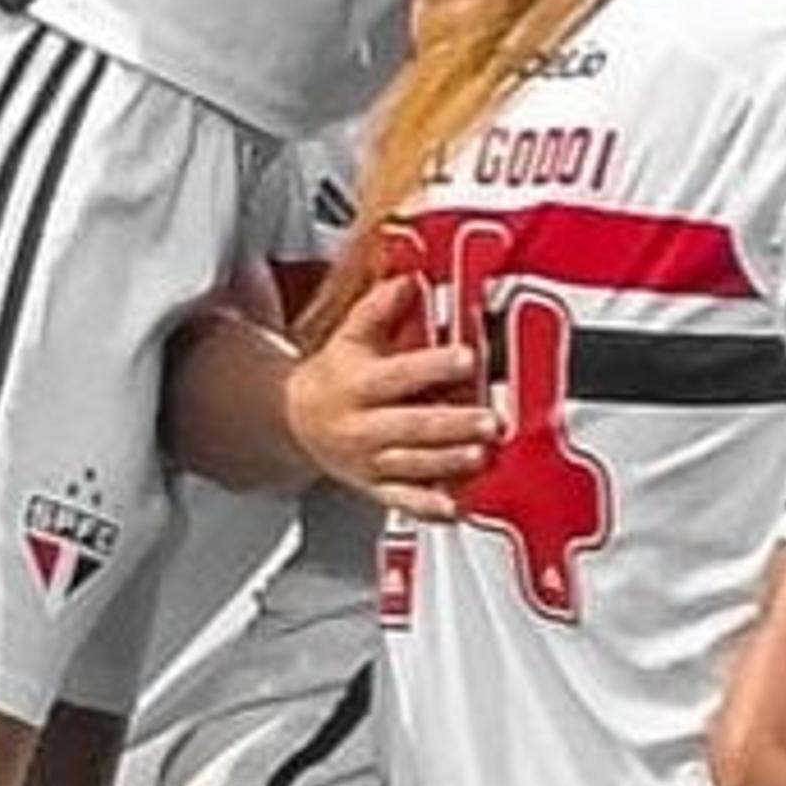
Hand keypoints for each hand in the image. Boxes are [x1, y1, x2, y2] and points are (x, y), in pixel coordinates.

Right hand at [281, 277, 498, 519]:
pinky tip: (454, 506)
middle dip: (453, 424)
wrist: (296, 421)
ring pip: (413, 465)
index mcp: (359, 384)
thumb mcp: (351, 336)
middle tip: (490, 421)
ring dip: (450, 463)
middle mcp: (363, 426)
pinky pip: (402, 501)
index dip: (433, 366)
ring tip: (482, 456)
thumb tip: (410, 279)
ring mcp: (370, 461)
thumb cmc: (336, 375)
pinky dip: (428, 506)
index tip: (466, 359)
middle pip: (412, 426)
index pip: (399, 374)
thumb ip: (380, 307)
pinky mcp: (376, 488)